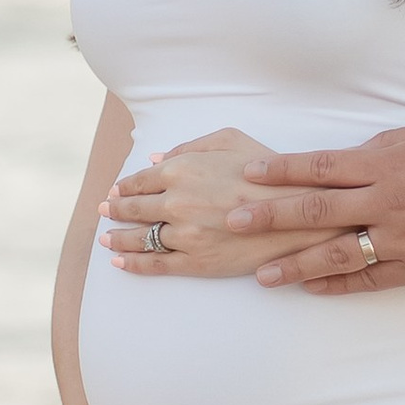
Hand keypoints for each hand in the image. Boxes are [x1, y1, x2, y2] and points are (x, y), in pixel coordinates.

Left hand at [101, 131, 319, 280]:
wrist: (299, 213)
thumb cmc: (269, 173)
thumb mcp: (232, 140)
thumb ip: (190, 145)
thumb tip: (155, 158)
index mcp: (182, 169)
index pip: (140, 180)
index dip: (125, 187)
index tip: (116, 191)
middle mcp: (177, 202)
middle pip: (134, 209)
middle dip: (115, 210)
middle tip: (105, 211)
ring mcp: (185, 235)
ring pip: (140, 238)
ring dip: (117, 237)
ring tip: (107, 238)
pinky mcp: (196, 262)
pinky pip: (155, 265)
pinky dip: (132, 264)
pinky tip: (119, 262)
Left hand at [228, 124, 404, 291]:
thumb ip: (383, 149)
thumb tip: (348, 161)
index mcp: (389, 162)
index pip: (321, 165)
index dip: (282, 171)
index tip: (249, 176)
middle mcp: (389, 201)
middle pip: (317, 210)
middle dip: (270, 217)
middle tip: (233, 223)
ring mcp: (404, 239)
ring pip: (337, 253)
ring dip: (295, 263)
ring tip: (263, 274)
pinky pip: (370, 279)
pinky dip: (338, 285)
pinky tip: (312, 287)